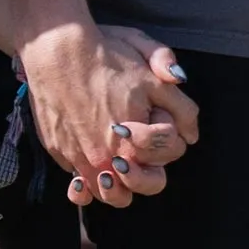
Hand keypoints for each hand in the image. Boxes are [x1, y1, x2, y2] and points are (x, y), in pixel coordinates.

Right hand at [17, 20, 197, 208]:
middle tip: (141, 145)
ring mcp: (82, 160)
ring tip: (117, 166)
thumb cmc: (105, 57)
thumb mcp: (153, 73)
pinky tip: (88, 174)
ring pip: (111, 196)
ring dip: (120, 186)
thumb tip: (191, 133)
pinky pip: (79, 187)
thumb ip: (180, 106)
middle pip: (147, 184)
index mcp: (138, 141)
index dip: (171, 132)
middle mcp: (110, 158)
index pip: (172, 152)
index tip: (156, 115)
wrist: (56, 52)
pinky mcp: (61, 155)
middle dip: (152, 168)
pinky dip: (85, 186)